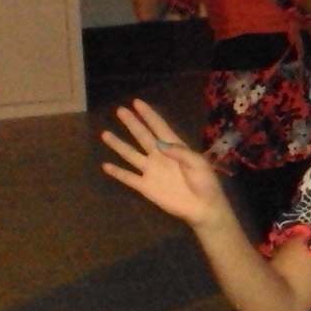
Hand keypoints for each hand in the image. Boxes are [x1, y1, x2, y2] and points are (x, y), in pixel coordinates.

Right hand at [101, 101, 229, 229]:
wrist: (203, 207)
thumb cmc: (204, 182)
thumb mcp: (198, 163)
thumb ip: (180, 152)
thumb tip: (160, 144)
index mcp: (174, 147)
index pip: (159, 127)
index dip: (148, 115)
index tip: (137, 102)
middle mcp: (159, 156)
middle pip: (142, 136)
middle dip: (131, 123)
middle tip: (119, 110)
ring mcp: (151, 171)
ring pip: (130, 154)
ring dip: (118, 144)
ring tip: (105, 134)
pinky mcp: (146, 187)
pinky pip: (129, 178)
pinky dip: (117, 172)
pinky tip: (105, 166)